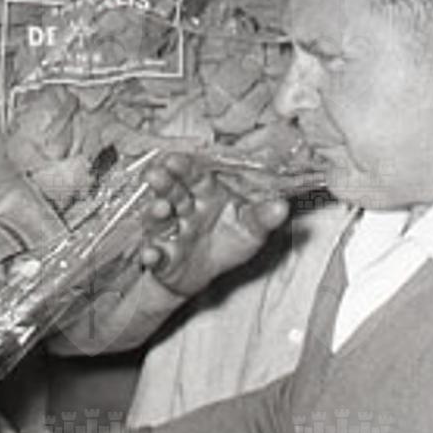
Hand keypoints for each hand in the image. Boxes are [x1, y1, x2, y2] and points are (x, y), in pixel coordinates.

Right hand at [136, 153, 286, 297]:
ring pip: (158, 221)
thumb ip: (263, 217)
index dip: (184, 168)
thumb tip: (282, 207)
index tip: (175, 159)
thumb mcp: (251, 229)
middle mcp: (182, 210)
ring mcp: (169, 233)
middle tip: (156, 174)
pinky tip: (150, 255)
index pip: (194, 176)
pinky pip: (154, 256)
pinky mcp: (161, 259)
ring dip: (154, 213)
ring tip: (160, 208)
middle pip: (171, 193)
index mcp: (204, 196)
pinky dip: (150, 255)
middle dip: (163, 183)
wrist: (206, 273)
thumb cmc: (228, 241)